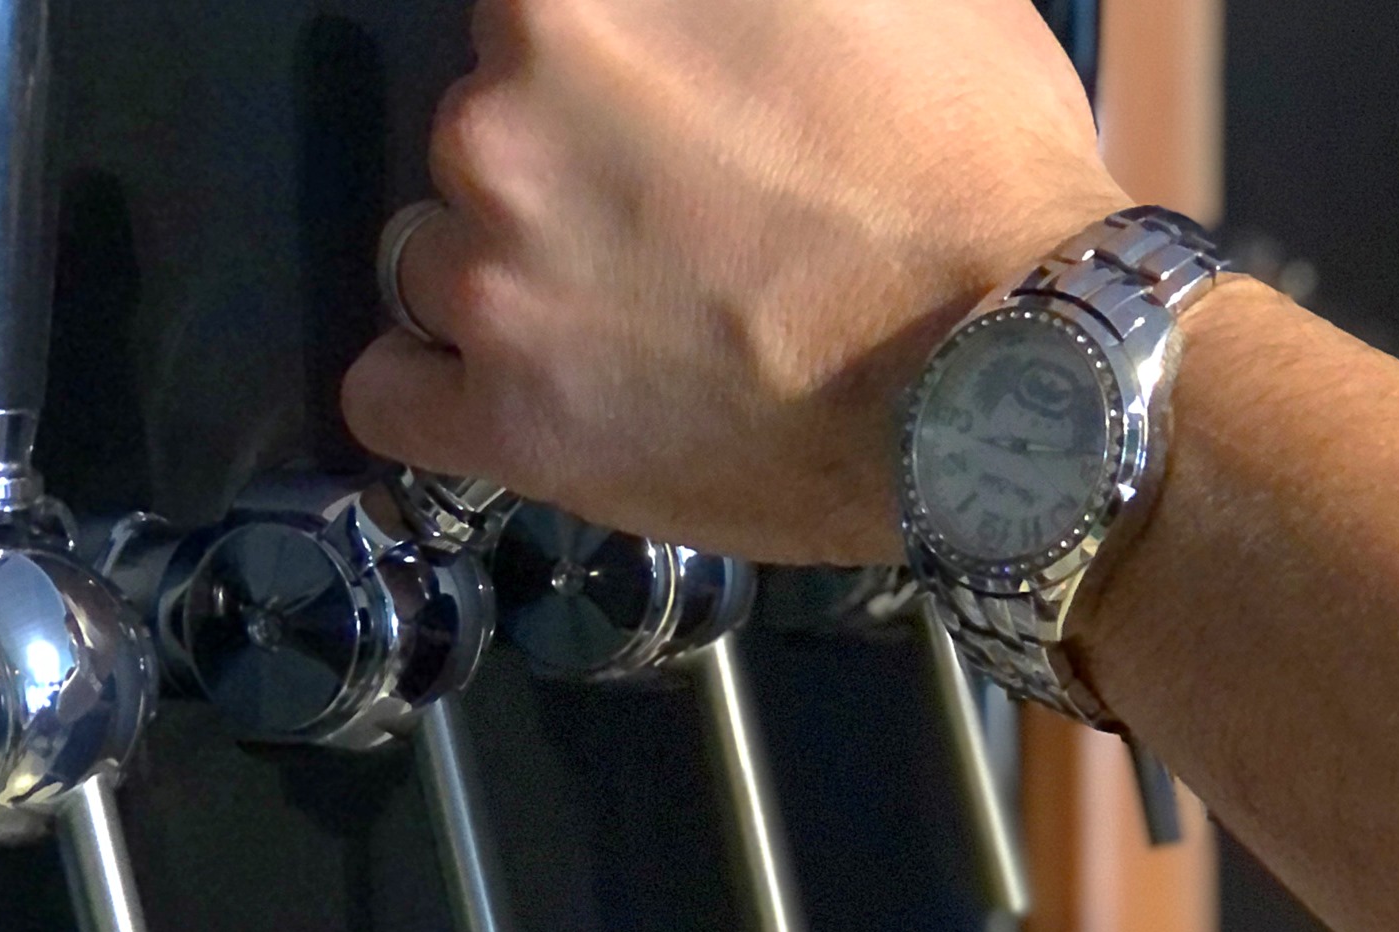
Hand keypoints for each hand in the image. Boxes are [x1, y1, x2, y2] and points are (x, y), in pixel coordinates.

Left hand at [346, 0, 1129, 564]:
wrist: (1011, 376)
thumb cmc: (968, 175)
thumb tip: (699, 15)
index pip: (524, 14)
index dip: (598, 54)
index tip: (644, 107)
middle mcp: (499, 115)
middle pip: (476, 122)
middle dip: (559, 162)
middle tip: (673, 220)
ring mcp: (492, 278)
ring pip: (430, 255)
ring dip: (506, 276)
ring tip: (626, 320)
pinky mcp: (509, 423)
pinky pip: (388, 396)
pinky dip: (438, 392)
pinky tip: (510, 388)